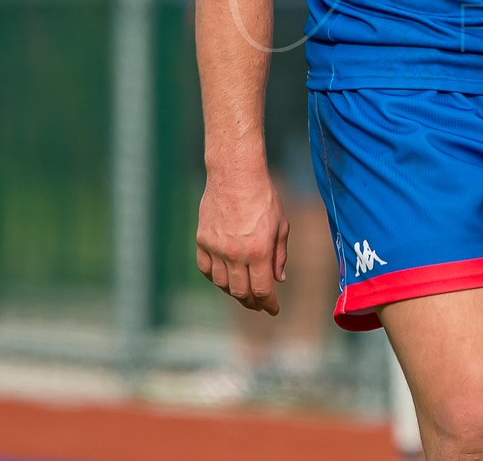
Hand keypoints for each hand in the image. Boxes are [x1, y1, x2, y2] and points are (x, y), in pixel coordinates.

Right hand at [195, 163, 288, 314]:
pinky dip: (215, 278)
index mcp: (258, 251)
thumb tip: (279, 279)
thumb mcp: (280, 225)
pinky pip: (206, 269)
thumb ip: (279, 255)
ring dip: (234, 292)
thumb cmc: (263, 196)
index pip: (262, 290)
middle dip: (252, 302)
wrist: (235, 174)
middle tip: (259, 304)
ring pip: (222, 284)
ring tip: (243, 291)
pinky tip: (224, 277)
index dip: (269, 304)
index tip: (273, 309)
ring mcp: (216, 248)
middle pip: (241, 292)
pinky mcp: (202, 240)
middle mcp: (235, 253)